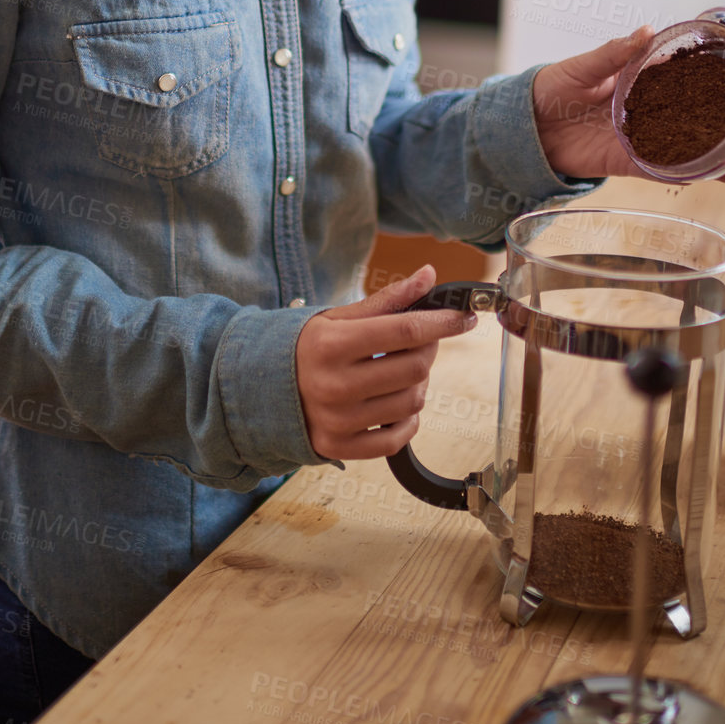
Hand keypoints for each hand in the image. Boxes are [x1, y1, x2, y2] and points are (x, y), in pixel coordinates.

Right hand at [295, 264, 475, 461]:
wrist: (261, 389)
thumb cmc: (306, 347)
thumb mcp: (338, 317)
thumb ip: (387, 300)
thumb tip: (429, 276)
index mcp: (332, 344)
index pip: (405, 331)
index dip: (443, 321)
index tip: (464, 315)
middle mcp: (333, 385)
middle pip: (415, 367)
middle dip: (430, 349)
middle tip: (423, 340)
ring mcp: (337, 420)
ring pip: (412, 402)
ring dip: (420, 383)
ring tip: (403, 371)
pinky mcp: (339, 447)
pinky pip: (397, 438)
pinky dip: (408, 420)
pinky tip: (397, 403)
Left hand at [532, 28, 724, 182]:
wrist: (521, 126)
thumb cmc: (550, 88)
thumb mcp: (581, 67)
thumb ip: (612, 54)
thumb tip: (646, 31)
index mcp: (636, 81)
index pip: (679, 77)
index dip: (707, 77)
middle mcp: (643, 111)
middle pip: (688, 117)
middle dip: (718, 123)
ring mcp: (635, 137)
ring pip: (679, 148)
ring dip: (705, 156)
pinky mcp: (621, 162)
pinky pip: (654, 170)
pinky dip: (677, 175)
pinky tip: (701, 178)